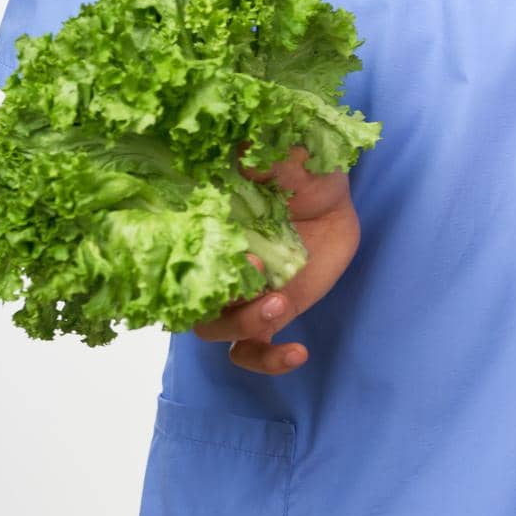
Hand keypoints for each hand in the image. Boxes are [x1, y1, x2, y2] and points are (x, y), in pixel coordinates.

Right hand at [192, 141, 360, 373]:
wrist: (332, 202)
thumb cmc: (306, 175)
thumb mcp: (298, 162)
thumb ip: (274, 160)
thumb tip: (249, 154)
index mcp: (212, 225)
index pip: (183, 249)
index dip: (198, 257)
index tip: (240, 248)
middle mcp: (218, 263)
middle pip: (193, 299)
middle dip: (220, 297)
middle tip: (260, 277)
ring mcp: (241, 294)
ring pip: (217, 330)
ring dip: (243, 325)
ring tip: (279, 305)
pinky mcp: (267, 314)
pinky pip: (253, 352)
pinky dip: (269, 361)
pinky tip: (298, 352)